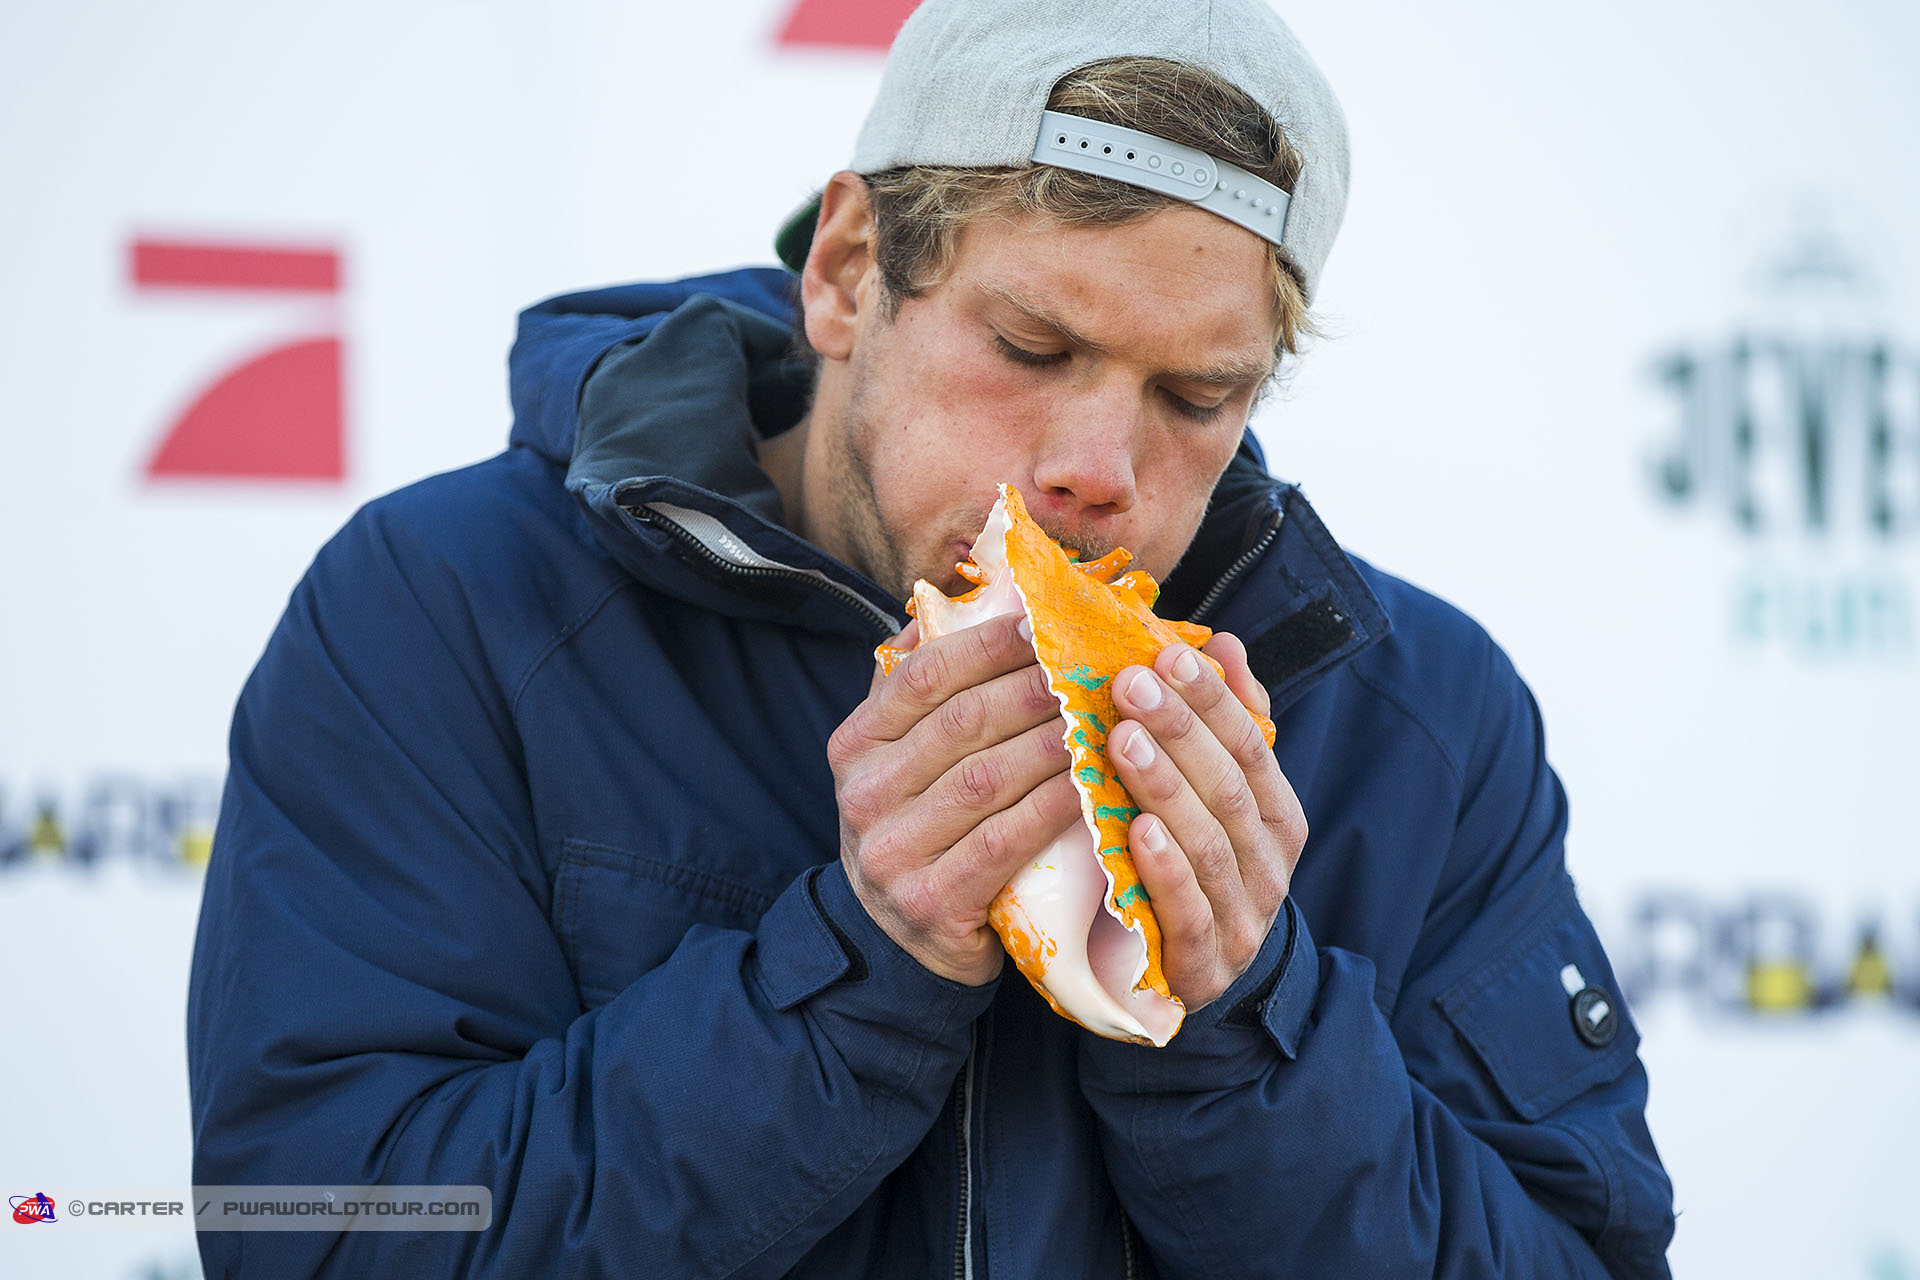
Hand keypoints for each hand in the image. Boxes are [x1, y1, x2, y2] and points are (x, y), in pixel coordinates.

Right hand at [827, 612, 1081, 984]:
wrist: (899, 942)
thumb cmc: (923, 827)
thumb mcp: (903, 757)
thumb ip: (922, 689)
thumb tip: (960, 599)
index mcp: (856, 744)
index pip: (925, 676)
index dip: (988, 643)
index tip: (1045, 622)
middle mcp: (863, 794)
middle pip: (962, 722)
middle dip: (1035, 689)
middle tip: (1092, 667)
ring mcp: (891, 852)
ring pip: (987, 779)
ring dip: (1054, 743)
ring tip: (1105, 718)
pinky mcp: (929, 902)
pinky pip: (1004, 841)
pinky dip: (1053, 808)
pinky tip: (1092, 784)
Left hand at [1107, 632, 1306, 1010]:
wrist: (1201, 974)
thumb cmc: (1200, 867)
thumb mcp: (1217, 797)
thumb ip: (1223, 725)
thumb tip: (1224, 643)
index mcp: (1277, 815)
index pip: (1251, 745)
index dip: (1211, 698)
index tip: (1165, 654)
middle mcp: (1270, 863)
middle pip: (1230, 788)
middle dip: (1180, 731)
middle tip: (1128, 684)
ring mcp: (1242, 916)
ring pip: (1209, 845)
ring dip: (1165, 788)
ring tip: (1122, 740)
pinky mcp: (1205, 964)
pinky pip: (1189, 912)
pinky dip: (1166, 870)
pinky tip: (1136, 830)